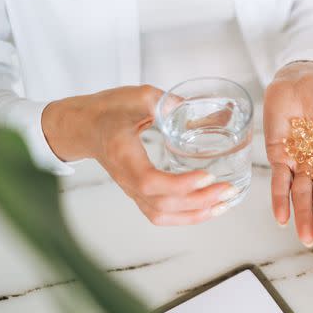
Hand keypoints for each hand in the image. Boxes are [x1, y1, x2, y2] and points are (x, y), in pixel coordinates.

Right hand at [41, 85, 237, 224]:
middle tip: (227, 189)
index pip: (150, 182)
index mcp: (123, 155)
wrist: (85, 126)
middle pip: (162, 205)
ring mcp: (132, 190)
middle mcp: (127, 179)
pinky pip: (162, 214)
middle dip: (199, 201)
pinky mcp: (139, 193)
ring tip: (223, 203)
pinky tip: (208, 208)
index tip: (208, 175)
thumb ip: (162, 101)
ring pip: (162, 215)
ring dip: (196, 214)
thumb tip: (189, 107)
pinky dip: (187, 216)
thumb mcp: (135, 96)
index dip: (180, 185)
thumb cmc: (107, 111)